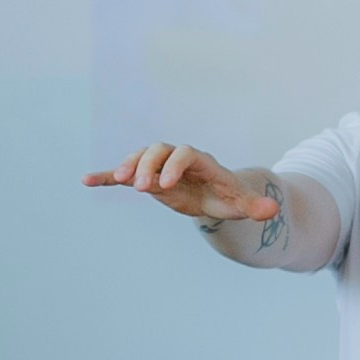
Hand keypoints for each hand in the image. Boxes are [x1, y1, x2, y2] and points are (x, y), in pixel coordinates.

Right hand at [84, 142, 278, 227]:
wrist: (214, 195)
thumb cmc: (228, 197)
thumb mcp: (241, 204)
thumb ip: (255, 206)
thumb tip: (272, 209)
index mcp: (201, 162)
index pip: (186, 154)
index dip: (175, 166)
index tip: (164, 187)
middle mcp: (178, 158)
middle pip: (159, 150)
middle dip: (148, 165)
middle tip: (139, 187)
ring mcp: (159, 166)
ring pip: (140, 157)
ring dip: (127, 166)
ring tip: (115, 180)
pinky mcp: (146, 177)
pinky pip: (124, 173)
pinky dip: (106, 176)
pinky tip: (86, 180)